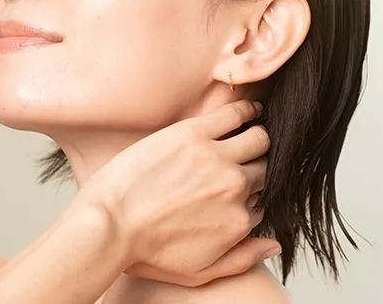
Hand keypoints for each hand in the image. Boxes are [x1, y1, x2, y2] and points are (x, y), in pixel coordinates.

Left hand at [76, 100, 277, 286]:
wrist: (107, 225)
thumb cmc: (143, 252)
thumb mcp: (198, 272)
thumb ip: (243, 259)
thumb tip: (275, 243)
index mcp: (238, 221)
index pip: (260, 202)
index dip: (247, 197)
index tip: (231, 192)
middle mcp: (235, 188)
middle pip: (264, 169)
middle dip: (257, 167)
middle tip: (242, 161)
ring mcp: (216, 158)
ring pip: (258, 139)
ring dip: (256, 138)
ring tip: (248, 134)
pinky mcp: (193, 134)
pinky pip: (233, 114)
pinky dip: (246, 110)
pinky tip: (248, 110)